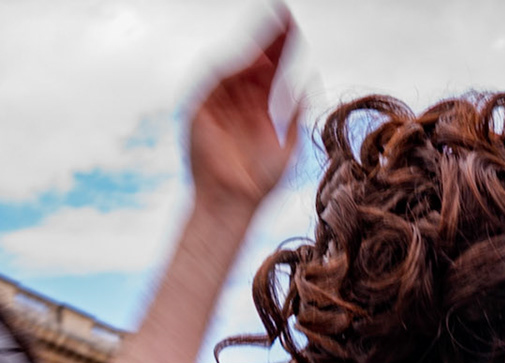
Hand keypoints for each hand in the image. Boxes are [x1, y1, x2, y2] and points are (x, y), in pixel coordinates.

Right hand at [187, 13, 299, 213]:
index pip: (272, 72)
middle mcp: (240, 102)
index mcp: (261, 110)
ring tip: (272, 33)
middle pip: (255, 62)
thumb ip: (294, 114)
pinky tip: (249, 59)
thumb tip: (304, 82)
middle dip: (269, 41)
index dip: (282, 50)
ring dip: (252, 49)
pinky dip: (229, 68)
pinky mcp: (200, 110)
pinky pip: (213, 81)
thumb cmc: (261, 184)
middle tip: (283, 16)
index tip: (293, 29)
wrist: (234, 202)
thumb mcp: (289, 145)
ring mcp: (219, 104)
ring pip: (236, 67)